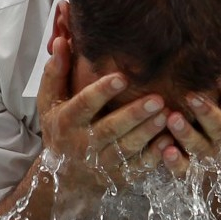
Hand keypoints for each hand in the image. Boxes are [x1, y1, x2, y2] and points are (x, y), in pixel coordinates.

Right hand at [38, 37, 168, 189]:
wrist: (65, 178)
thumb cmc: (60, 131)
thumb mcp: (50, 103)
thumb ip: (56, 73)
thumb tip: (60, 40)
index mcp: (67, 122)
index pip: (84, 105)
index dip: (102, 92)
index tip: (121, 77)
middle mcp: (84, 144)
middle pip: (111, 129)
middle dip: (134, 115)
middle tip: (157, 99)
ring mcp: (103, 163)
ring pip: (128, 148)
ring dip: (148, 132)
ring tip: (167, 115)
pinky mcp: (119, 176)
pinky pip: (139, 167)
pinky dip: (155, 155)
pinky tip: (170, 140)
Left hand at [161, 45, 220, 176]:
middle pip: (219, 125)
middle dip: (207, 111)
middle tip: (191, 95)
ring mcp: (208, 155)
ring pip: (198, 146)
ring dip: (186, 134)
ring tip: (173, 119)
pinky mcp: (191, 170)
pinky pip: (183, 169)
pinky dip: (175, 162)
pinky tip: (165, 150)